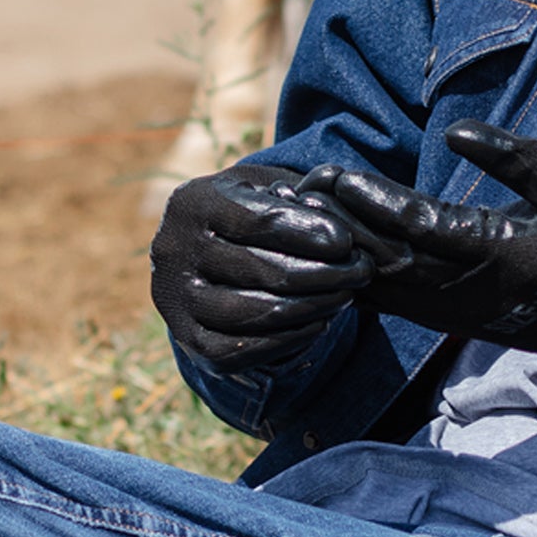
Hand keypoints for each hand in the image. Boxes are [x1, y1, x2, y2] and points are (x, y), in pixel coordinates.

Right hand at [150, 164, 371, 373]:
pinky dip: (288, 339)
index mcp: (194, 202)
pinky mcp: (187, 339)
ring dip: (313, 306)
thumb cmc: (249, 211)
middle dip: (324, 273)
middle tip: (362, 271)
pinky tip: (320, 322)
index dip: (309, 232)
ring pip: (255, 313)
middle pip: (262, 269)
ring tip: (346, 296)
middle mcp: (174, 250)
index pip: (260, 221)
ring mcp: (176, 299)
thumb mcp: (266, 185)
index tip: (347, 242)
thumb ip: (299, 189)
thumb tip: (334, 193)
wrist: (204, 253)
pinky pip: (242, 350)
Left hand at [312, 121, 536, 375]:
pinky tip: (344, 264)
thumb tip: (454, 132)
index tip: (331, 174)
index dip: (369, 201)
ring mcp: (470, 316)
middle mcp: (475, 296)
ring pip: (391, 293)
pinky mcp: (471, 323)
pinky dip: (371, 285)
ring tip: (311, 224)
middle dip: (342, 229)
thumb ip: (514, 156)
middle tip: (301, 194)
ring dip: (348, 258)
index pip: (416, 228)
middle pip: (388, 265)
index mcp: (502, 257)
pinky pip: (407, 307)